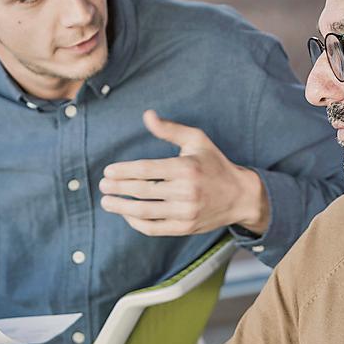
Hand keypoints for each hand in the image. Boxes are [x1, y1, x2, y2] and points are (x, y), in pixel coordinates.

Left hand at [99, 110, 269, 236]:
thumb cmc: (215, 164)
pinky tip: (128, 215)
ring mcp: (186, 212)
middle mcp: (186, 191)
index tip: (108, 172)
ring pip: (145, 212)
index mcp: (186, 168)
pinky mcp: (186, 227)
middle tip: (103, 186)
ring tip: (108, 202)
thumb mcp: (197, 140)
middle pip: (142, 191)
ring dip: (121, 208)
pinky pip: (155, 228)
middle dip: (118, 189)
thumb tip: (147, 115)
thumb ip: (170, 129)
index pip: (146, 170)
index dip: (123, 172)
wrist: (240, 196)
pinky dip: (137, 223)